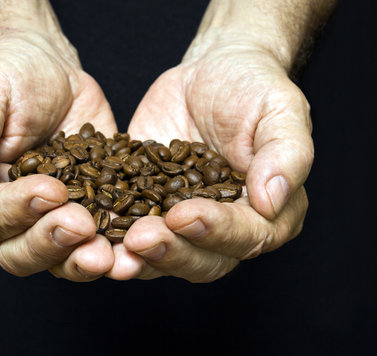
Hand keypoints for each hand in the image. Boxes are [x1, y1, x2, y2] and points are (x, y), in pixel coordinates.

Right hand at [0, 31, 115, 280]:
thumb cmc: (10, 77)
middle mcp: (6, 217)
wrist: (51, 72)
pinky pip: (96, 242)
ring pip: (58, 259)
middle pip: (20, 253)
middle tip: (83, 226)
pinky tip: (133, 246)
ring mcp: (48, 221)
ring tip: (109, 254)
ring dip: (82, 260)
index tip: (51, 190)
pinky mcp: (85, 215)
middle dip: (52, 243)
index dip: (17, 210)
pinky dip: (114, 250)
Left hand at [107, 39, 313, 281]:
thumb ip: (286, 155)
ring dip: (137, 259)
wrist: (211, 73)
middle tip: (140, 238)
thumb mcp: (280, 111)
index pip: (247, 237)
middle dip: (171, 252)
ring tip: (111, 251)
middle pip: (204, 260)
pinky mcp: (149, 209)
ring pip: (164, 257)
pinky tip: (90, 235)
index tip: (185, 214)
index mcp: (268, 213)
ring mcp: (184, 223)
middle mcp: (227, 228)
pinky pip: (130, 234)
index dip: (217, 231)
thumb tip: (272, 201)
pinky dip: (111, 240)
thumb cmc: (253, 89)